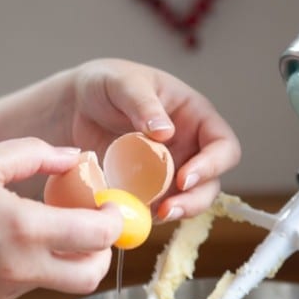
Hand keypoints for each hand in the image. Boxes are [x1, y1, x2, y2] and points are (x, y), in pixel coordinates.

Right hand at [0, 138, 122, 298]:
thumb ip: (36, 154)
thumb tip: (76, 158)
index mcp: (22, 229)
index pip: (96, 236)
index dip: (115, 221)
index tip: (113, 207)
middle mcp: (20, 268)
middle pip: (90, 275)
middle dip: (103, 252)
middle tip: (94, 226)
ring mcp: (5, 291)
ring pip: (60, 283)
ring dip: (69, 260)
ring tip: (51, 229)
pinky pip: (28, 286)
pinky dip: (34, 267)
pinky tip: (9, 243)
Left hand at [65, 59, 241, 219]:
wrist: (76, 106)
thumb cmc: (107, 84)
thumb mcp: (124, 83)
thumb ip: (143, 104)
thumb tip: (166, 132)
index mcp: (195, 118)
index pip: (223, 145)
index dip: (213, 164)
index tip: (184, 177)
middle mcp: (189, 148)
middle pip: (211, 183)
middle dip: (195, 199)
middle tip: (168, 208)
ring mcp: (170, 172)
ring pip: (188, 201)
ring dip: (176, 212)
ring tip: (154, 215)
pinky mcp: (147, 189)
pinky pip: (156, 207)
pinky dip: (148, 215)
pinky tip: (133, 214)